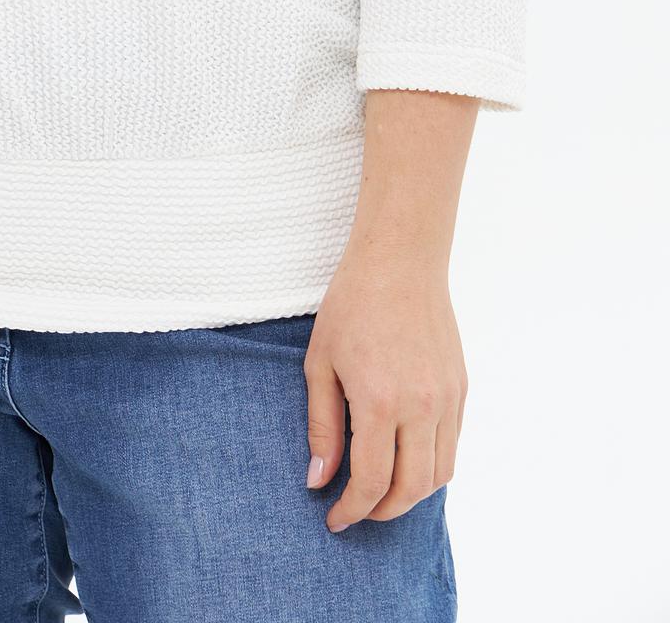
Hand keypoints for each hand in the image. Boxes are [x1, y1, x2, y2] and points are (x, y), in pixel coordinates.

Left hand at [303, 247, 466, 531]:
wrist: (400, 261)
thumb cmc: (351, 306)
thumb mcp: (320, 363)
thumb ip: (322, 426)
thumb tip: (319, 480)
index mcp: (380, 402)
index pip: (372, 483)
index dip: (352, 510)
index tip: (334, 519)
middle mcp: (421, 407)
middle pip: (411, 489)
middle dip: (382, 512)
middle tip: (356, 511)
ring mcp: (447, 399)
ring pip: (440, 475)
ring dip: (411, 495)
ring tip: (381, 492)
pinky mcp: (461, 389)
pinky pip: (452, 446)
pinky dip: (431, 466)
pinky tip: (405, 459)